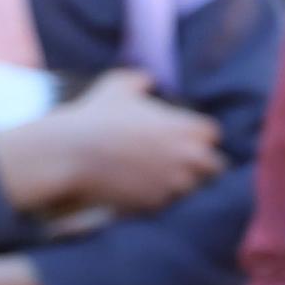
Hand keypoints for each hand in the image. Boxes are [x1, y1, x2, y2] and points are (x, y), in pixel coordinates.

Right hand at [0, 70, 224, 214]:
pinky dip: (161, 200)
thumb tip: (148, 79)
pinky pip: (169, 205)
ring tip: (164, 179)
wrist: (69, 154)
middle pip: (215, 166)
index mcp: (185, 127)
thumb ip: (140, 79)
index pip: (213, 134)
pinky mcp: (155, 204)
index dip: (199, 136)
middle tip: (183, 163)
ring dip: (183, 184)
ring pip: (194, 189)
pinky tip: (145, 191)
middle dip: (202, 164)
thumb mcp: (117, 86)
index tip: (185, 138)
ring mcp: (173, 183)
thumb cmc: (94, 116)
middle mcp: (186, 157)